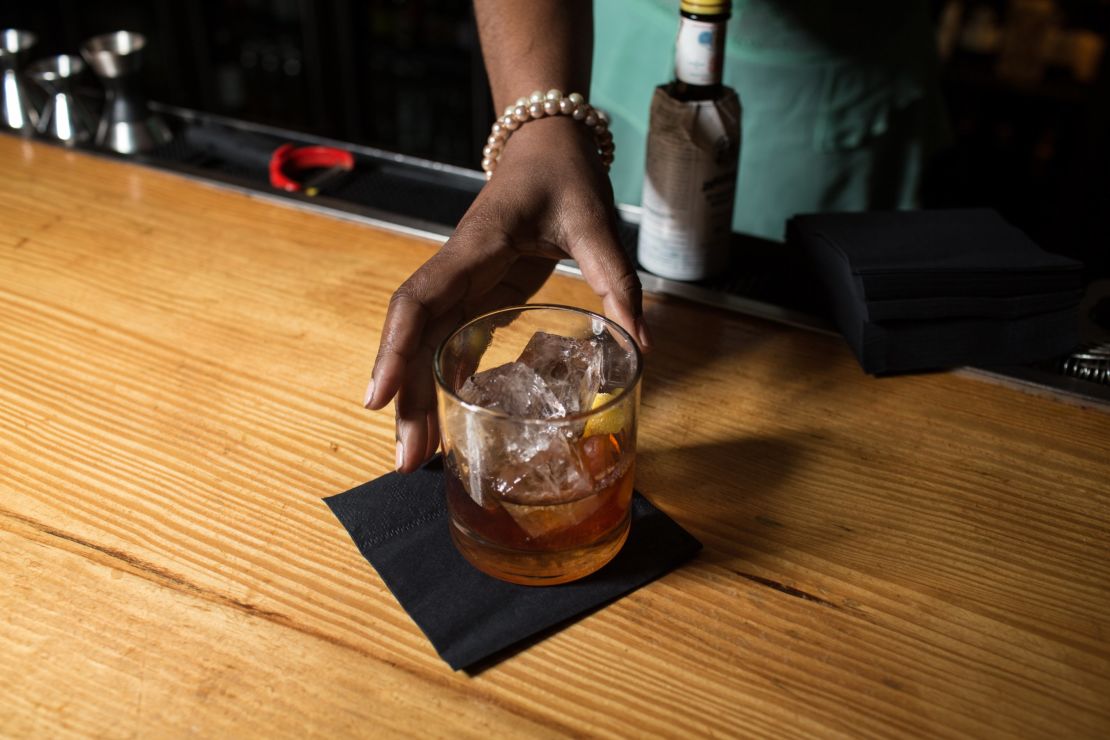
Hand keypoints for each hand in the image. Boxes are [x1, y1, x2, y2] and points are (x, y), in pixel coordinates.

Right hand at [364, 115, 649, 471]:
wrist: (546, 147)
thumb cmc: (563, 175)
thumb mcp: (595, 223)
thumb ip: (617, 283)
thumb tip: (641, 348)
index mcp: (474, 248)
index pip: (419, 300)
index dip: (395, 350)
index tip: (378, 399)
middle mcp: (457, 271)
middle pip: (415, 339)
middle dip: (406, 400)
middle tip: (409, 462)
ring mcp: (463, 285)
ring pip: (427, 348)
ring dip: (420, 400)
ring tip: (421, 457)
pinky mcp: (478, 296)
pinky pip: (451, 343)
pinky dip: (444, 382)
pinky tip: (447, 421)